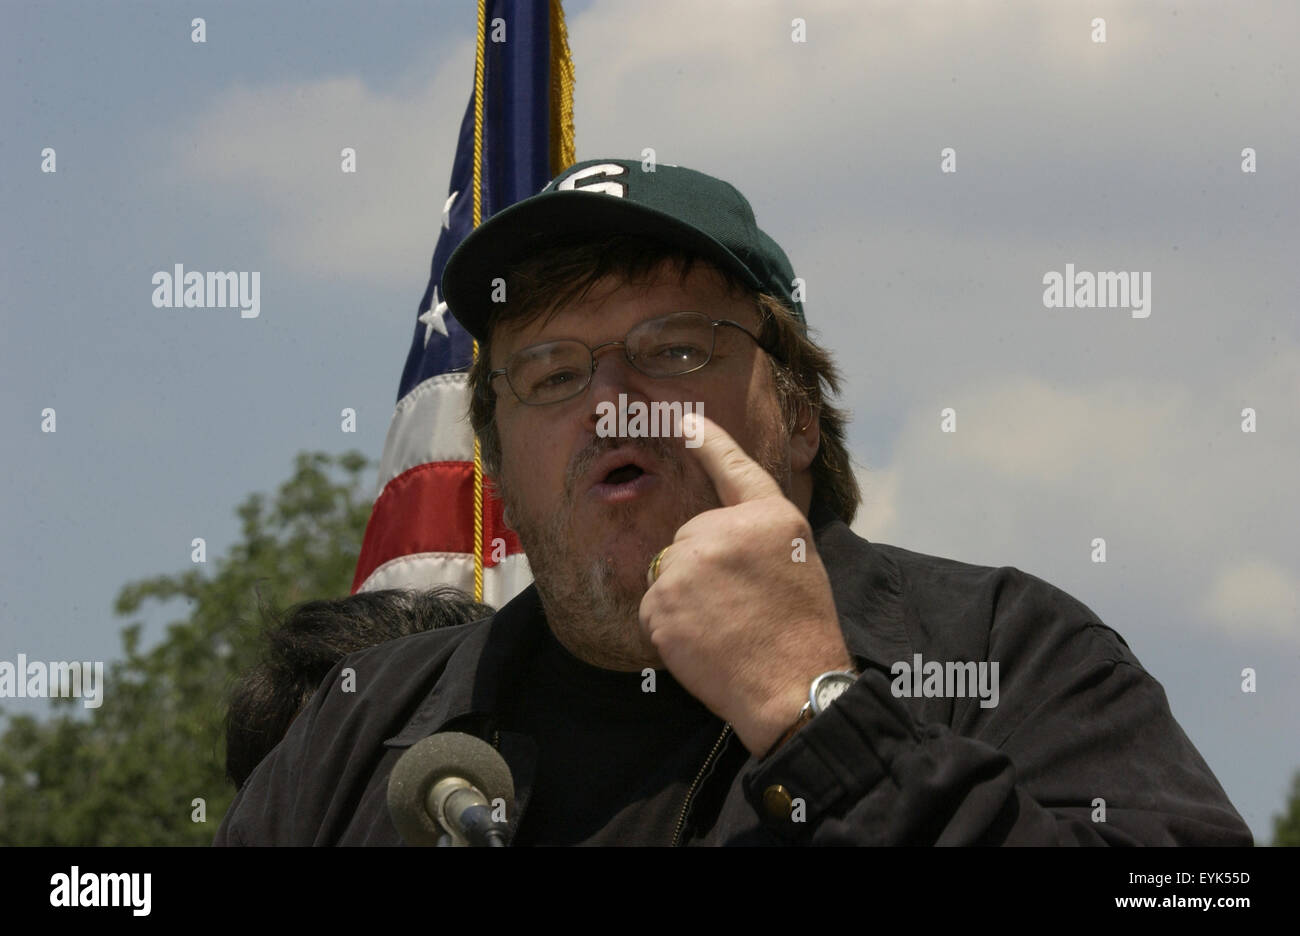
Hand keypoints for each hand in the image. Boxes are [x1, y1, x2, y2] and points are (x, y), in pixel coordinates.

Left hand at [638, 413, 852, 754]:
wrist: (791, 685)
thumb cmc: (801, 630)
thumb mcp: (797, 559)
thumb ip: (755, 532)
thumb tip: (708, 531)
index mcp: (769, 514)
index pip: (733, 467)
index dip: (707, 440)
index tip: (682, 416)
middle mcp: (724, 529)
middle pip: (691, 537)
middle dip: (705, 569)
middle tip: (741, 607)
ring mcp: (688, 564)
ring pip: (670, 573)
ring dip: (687, 600)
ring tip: (725, 627)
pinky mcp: (661, 600)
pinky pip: (654, 607)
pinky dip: (671, 628)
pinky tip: (704, 643)